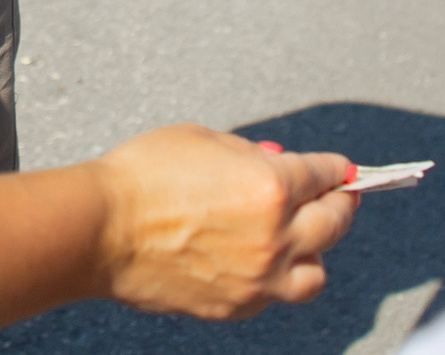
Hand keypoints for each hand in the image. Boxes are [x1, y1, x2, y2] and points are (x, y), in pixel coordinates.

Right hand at [89, 126, 356, 317]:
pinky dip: (274, 277)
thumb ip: (247, 154)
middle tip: (340, 197)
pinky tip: (258, 261)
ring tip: (302, 239)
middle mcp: (275, 236)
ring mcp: (257, 278)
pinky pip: (273, 295)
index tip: (343, 170)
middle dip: (340, 205)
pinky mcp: (235, 305)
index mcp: (271, 187)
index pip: (325, 176)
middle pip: (334, 223)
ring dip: (314, 251)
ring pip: (314, 273)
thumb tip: (273, 164)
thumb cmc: (143, 175)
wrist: (101, 228)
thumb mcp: (202, 139)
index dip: (336, 169)